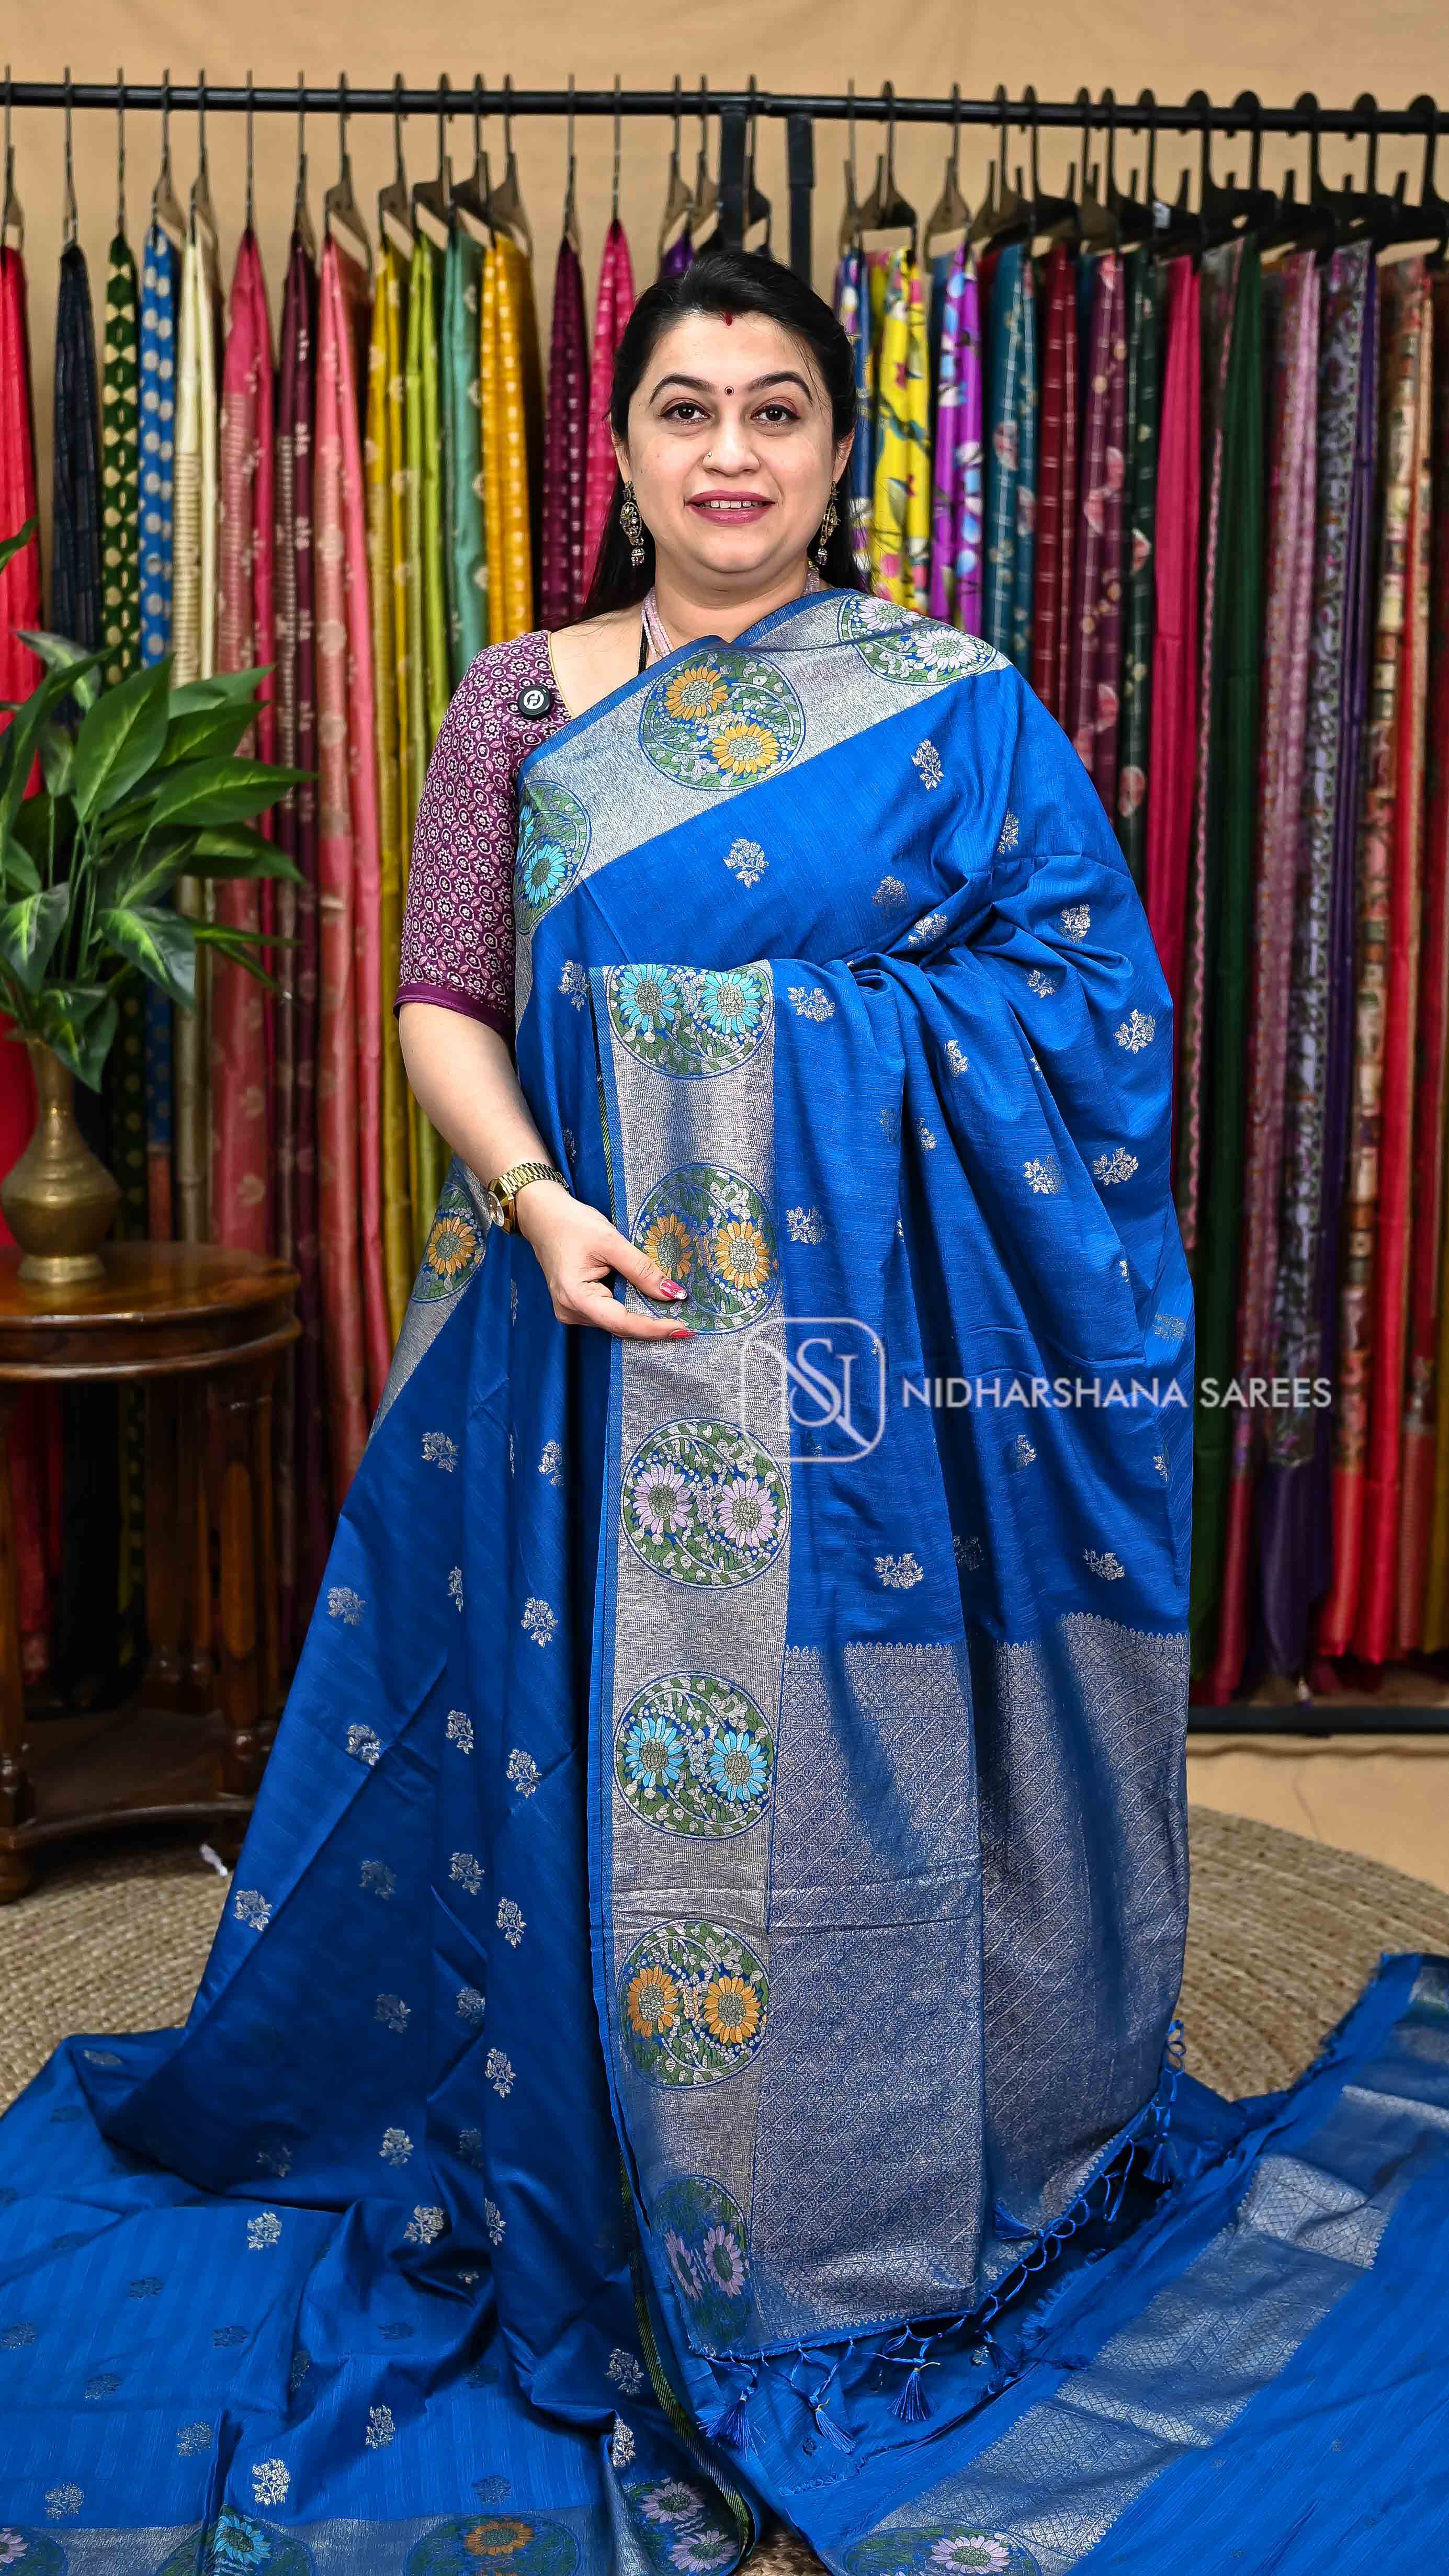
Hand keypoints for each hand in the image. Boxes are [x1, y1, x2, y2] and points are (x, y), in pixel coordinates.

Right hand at [514, 1180, 693, 1338]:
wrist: (544, 1216)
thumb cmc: (573, 1224)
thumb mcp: (611, 1242)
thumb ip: (642, 1270)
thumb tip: (673, 1293)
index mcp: (576, 1297)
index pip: (622, 1322)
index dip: (654, 1328)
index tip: (683, 1329)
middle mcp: (571, 1311)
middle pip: (619, 1326)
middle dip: (652, 1325)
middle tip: (687, 1325)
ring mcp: (571, 1310)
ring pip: (615, 1323)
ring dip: (642, 1318)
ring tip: (673, 1315)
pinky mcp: (576, 1305)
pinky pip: (608, 1314)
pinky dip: (630, 1310)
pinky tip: (649, 1306)